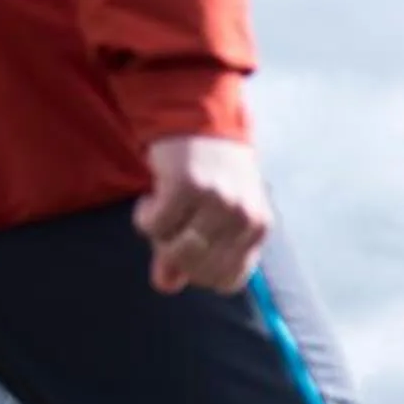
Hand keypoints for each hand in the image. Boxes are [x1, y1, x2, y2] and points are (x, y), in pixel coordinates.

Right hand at [135, 136, 271, 294]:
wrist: (199, 117)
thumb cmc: (210, 172)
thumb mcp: (213, 215)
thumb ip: (191, 252)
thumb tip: (166, 285)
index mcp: (257, 229)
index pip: (229, 281)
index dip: (201, 275)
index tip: (188, 252)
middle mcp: (243, 218)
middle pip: (198, 270)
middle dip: (175, 256)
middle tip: (173, 226)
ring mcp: (217, 203)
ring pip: (175, 251)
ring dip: (159, 236)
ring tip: (165, 210)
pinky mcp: (187, 187)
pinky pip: (153, 227)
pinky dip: (145, 216)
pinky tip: (153, 196)